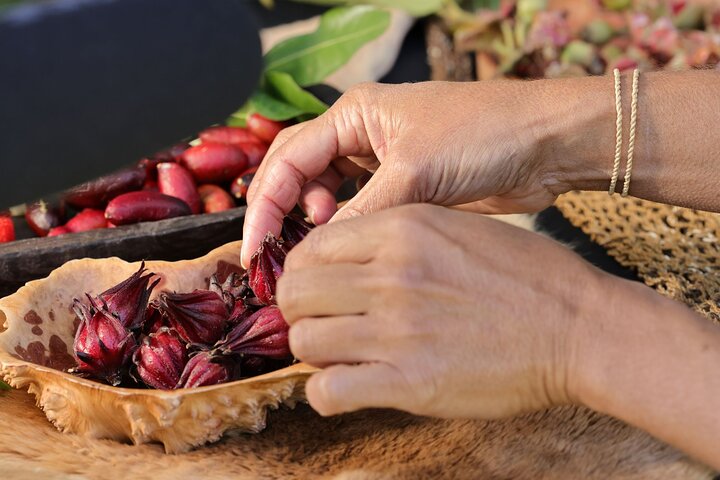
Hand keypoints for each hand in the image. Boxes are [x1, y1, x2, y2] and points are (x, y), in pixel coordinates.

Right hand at [241, 80, 587, 266]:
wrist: (547, 143)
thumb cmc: (485, 135)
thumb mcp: (416, 172)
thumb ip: (364, 212)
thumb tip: (323, 251)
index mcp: (356, 114)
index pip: (289, 157)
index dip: (265, 203)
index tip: (256, 246)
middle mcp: (364, 134)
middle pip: (301, 173)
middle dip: (285, 211)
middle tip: (279, 255)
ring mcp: (385, 160)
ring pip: (330, 194)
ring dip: (320, 223)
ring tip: (326, 248)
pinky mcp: (408, 186)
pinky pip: (363, 210)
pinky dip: (352, 230)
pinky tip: (354, 249)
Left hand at [276, 204, 604, 417]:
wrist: (580, 328)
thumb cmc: (528, 276)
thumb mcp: (458, 228)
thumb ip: (397, 236)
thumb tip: (348, 257)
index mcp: (402, 228)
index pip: (311, 247)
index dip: (302, 271)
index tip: (314, 288)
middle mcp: (391, 274)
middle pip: (296, 293)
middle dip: (299, 310)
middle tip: (321, 321)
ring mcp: (398, 329)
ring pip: (305, 340)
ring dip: (314, 351)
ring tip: (338, 354)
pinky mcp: (410, 382)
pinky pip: (327, 391)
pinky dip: (325, 393)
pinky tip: (346, 386)